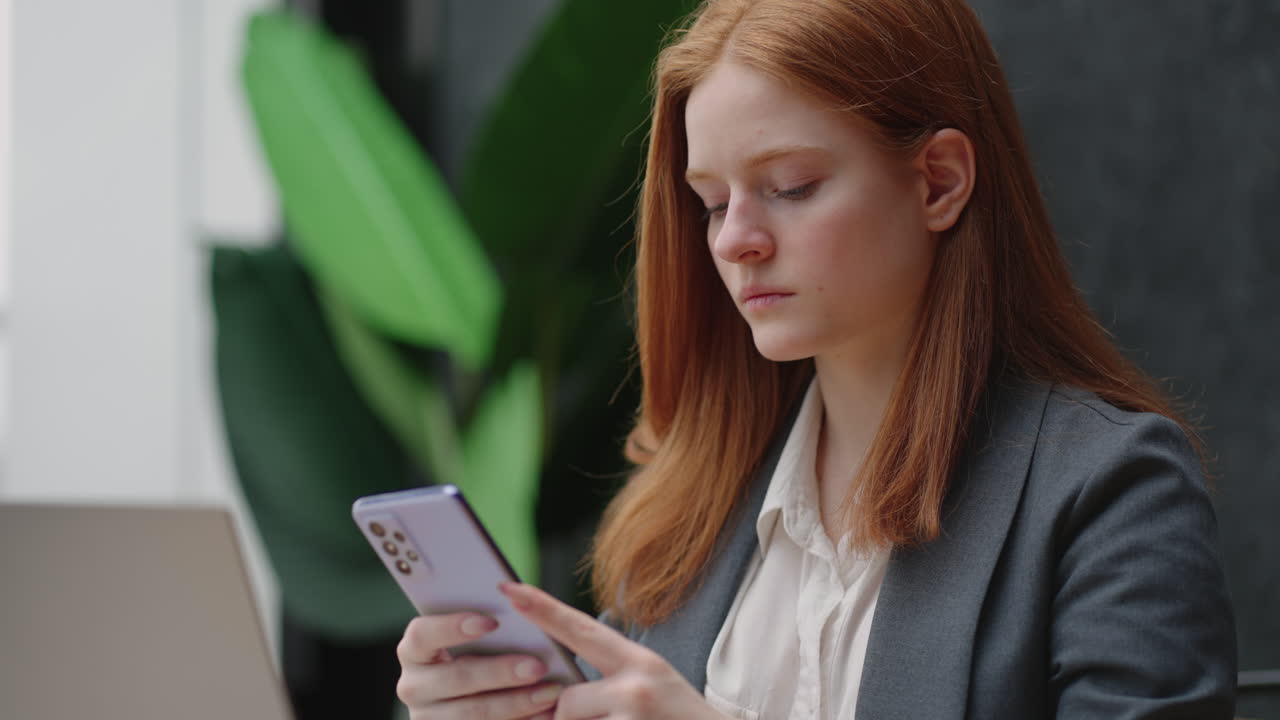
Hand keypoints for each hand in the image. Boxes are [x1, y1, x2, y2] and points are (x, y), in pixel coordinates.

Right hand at [395, 612, 564, 719]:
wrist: (478, 694)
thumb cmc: (481, 653)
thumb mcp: (478, 637)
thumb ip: (488, 620)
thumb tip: (517, 597)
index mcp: (414, 649)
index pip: (422, 634)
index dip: (453, 627)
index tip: (492, 622)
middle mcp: (413, 685)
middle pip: (455, 677)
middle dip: (500, 671)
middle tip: (538, 665)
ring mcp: (428, 717)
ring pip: (473, 712)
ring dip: (516, 702)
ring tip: (551, 693)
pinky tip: (546, 713)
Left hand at [500, 582, 729, 719]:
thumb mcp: (650, 686)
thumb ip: (608, 681)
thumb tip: (557, 694)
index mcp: (640, 662)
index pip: (581, 630)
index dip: (542, 609)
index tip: (508, 588)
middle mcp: (636, 686)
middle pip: (566, 700)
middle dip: (569, 719)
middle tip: (610, 718)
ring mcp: (633, 718)